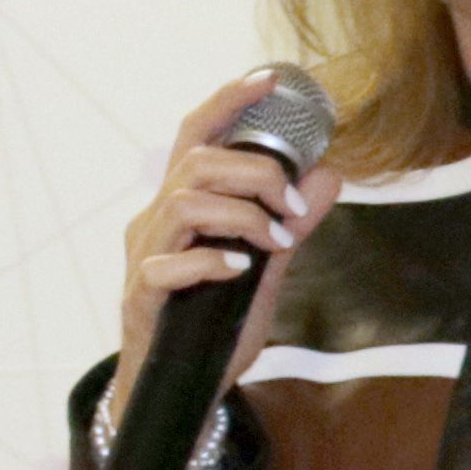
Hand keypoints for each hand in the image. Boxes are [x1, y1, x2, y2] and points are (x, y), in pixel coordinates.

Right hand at [102, 68, 345, 437]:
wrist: (174, 391)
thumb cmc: (211, 326)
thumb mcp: (263, 269)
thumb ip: (289, 223)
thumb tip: (329, 175)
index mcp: (179, 203)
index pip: (196, 135)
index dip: (228, 101)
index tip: (269, 79)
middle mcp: (154, 221)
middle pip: (196, 162)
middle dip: (254, 172)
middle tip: (290, 206)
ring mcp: (144, 258)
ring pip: (183, 203)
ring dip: (240, 215)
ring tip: (273, 242)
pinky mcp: (141, 297)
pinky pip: (170, 265)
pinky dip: (211, 261)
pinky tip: (239, 270)